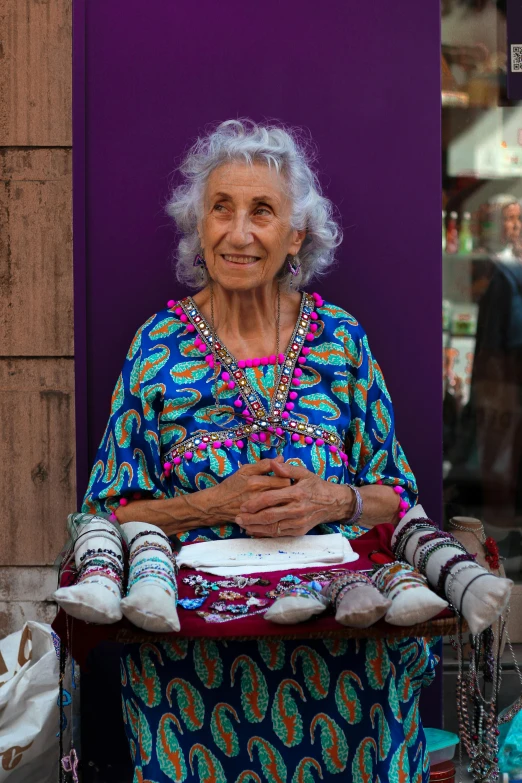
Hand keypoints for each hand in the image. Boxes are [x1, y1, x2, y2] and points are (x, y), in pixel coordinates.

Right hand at [201, 456, 291, 523]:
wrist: (217, 505)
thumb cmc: (232, 485)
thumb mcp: (245, 470)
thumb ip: (264, 464)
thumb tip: (281, 458)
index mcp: (256, 482)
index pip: (284, 480)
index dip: (289, 478)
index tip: (287, 478)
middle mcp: (258, 497)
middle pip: (286, 494)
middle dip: (289, 491)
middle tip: (288, 489)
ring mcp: (259, 510)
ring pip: (283, 506)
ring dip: (285, 502)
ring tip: (283, 499)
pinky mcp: (258, 520)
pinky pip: (275, 516)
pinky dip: (279, 512)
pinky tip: (278, 509)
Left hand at [236, 460, 354, 536]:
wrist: (332, 503)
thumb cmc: (315, 486)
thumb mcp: (304, 473)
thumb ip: (286, 469)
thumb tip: (272, 463)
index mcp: (296, 493)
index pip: (271, 499)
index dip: (255, 503)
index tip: (243, 505)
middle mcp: (297, 509)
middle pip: (269, 516)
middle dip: (251, 518)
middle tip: (238, 519)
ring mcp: (298, 522)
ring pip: (273, 528)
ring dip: (256, 528)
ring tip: (243, 526)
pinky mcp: (299, 531)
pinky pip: (279, 534)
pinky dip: (266, 534)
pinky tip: (255, 531)